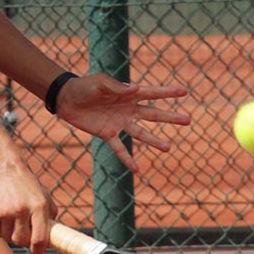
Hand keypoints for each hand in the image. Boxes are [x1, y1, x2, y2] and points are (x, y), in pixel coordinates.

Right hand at [0, 166, 57, 253]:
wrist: (5, 170)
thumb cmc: (29, 186)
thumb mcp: (45, 197)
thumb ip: (50, 216)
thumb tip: (54, 237)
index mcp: (39, 207)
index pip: (39, 238)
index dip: (38, 249)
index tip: (37, 250)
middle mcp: (22, 209)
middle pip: (21, 240)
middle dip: (23, 241)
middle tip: (24, 234)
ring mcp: (5, 211)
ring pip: (7, 237)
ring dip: (11, 234)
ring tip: (13, 223)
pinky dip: (0, 229)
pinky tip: (4, 218)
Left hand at [54, 74, 189, 172]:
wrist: (66, 98)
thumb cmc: (84, 86)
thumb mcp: (99, 83)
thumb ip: (117, 87)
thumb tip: (136, 89)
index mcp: (128, 94)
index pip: (152, 93)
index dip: (168, 92)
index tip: (185, 91)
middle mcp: (128, 109)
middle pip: (153, 114)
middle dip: (170, 117)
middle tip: (188, 120)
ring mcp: (119, 123)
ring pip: (141, 133)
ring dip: (154, 141)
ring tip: (168, 148)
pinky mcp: (107, 134)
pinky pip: (120, 148)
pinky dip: (127, 159)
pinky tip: (136, 170)